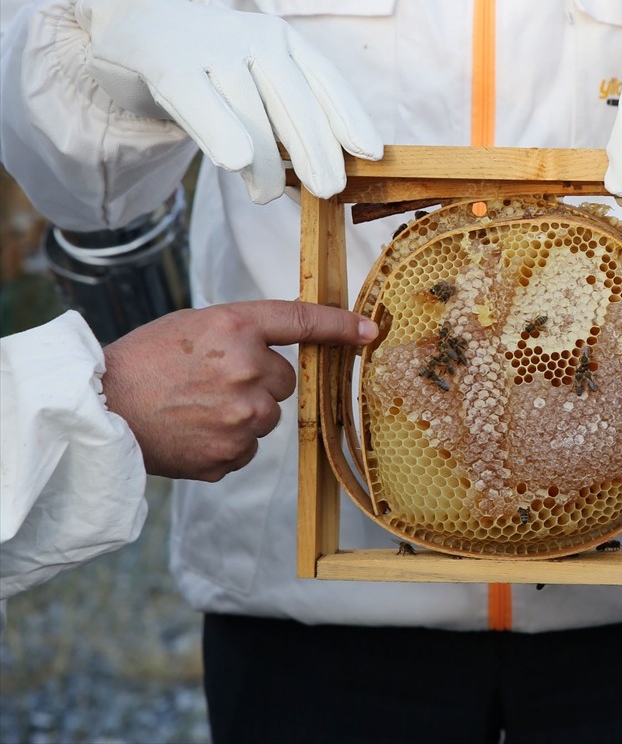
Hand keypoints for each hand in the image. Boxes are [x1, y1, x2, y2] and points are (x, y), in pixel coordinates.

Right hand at [76, 0, 382, 201]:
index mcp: (285, 43)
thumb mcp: (255, 88)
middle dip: (316, 148)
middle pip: (295, 100)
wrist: (133, 26)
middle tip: (330, 190)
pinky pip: (199, 100)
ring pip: (250, 111)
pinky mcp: (166, 61)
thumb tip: (319, 190)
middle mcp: (256, 39)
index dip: (350, 117)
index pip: (326, 81)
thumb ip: (284, 129)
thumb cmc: (210, 73)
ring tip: (267, 195)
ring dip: (265, 161)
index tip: (371, 153)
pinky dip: (220, 130)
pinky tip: (235, 161)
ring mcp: (212, 47)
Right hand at [101, 300, 376, 481]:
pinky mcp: (233, 453)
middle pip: (284, 381)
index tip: (370, 331)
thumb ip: (243, 333)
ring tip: (195, 408)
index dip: (340, 326)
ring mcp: (242, 416)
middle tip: (209, 382)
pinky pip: (247, 448)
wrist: (99, 411)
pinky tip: (192, 431)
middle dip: (257, 382)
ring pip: (267, 417)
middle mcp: (246, 369)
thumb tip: (287, 346)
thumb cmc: (143, 363)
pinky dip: (226, 443)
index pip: (302, 321)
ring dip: (242, 415)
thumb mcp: (194, 327)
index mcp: (234, 327)